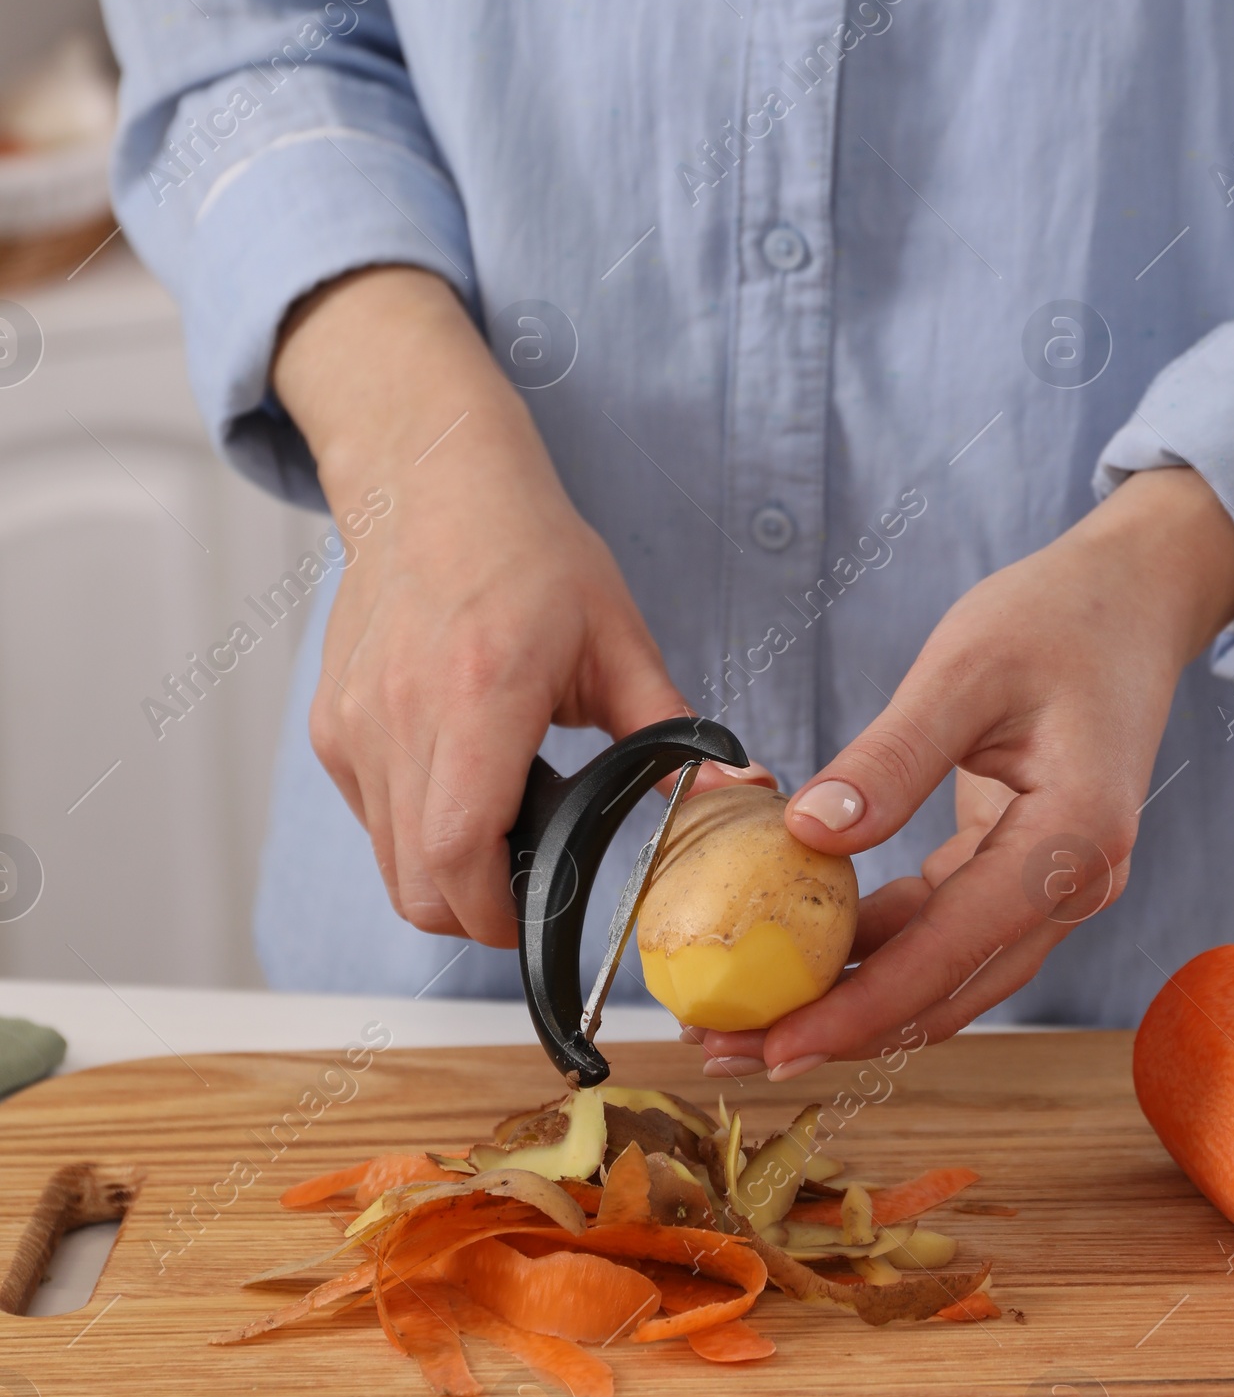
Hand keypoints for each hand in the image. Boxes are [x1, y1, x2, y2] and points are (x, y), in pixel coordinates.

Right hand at [273, 268, 759, 945]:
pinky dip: (415, 829)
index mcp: (477, 693)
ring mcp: (354, 725)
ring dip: (446, 871)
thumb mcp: (617, 636)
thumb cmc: (528, 550)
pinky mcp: (331, 727)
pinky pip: (371, 818)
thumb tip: (739, 791)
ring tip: (505, 818)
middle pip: (418, 885)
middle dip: (477, 912)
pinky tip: (465, 779)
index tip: (546, 916)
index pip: (459, 853)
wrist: (432, 480)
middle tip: (534, 886)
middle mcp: (400, 715)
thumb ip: (670, 728)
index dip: (502, 913)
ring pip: (390, 861)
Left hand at [691, 468, 1233, 1077]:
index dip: (857, 1008)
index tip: (774, 1042)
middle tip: (730, 1046)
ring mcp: (1057, 885)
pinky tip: (807, 950)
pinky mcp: (1029, 872)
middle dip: (839, 1028)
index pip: (950, 953)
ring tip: (751, 1015)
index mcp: (1073, 840)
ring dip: (854, 1001)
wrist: (1136, 597)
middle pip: (948, 991)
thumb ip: (891, 758)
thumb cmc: (1060, 618)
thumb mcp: (964, 669)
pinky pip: (946, 932)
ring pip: (946, 976)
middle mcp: (1077, 883)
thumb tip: (808, 836)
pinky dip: (878, 949)